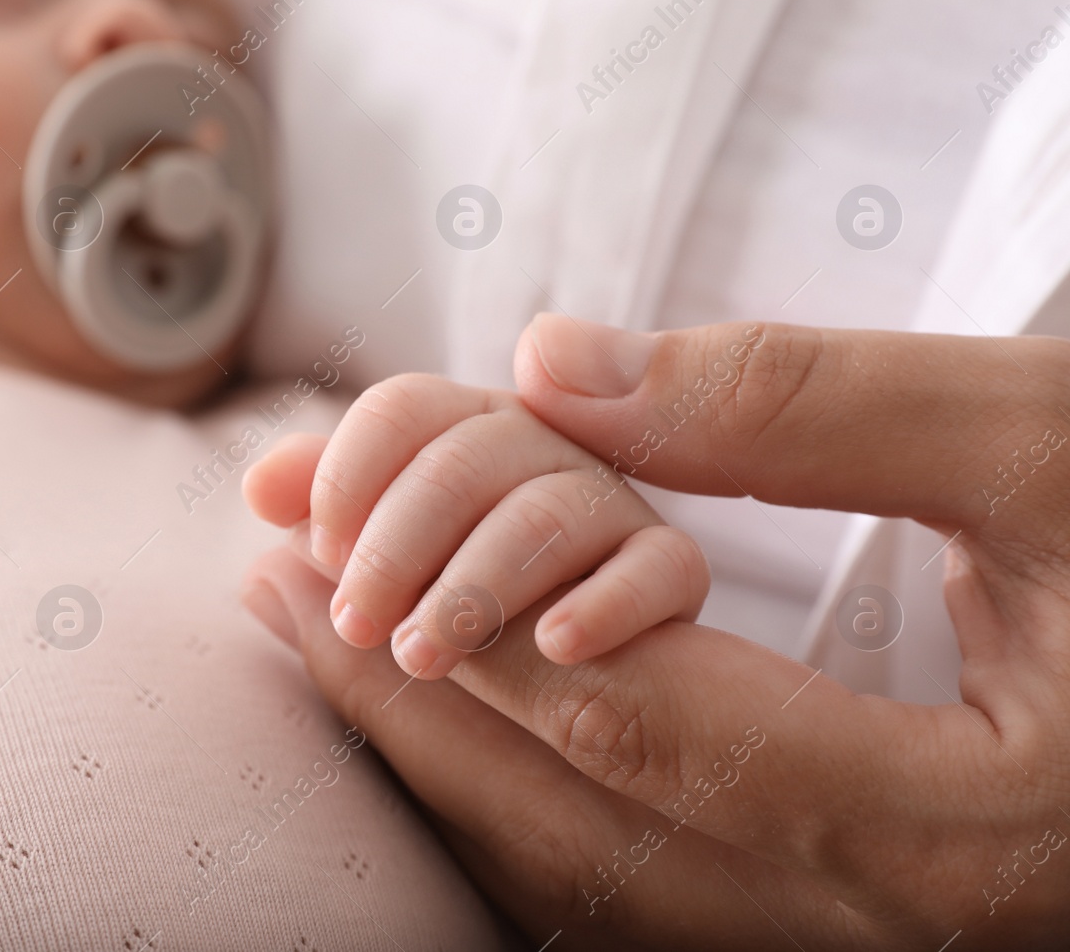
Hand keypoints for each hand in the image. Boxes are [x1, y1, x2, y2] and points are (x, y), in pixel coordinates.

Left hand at [240, 318, 1069, 948]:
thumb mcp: (1050, 447)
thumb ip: (808, 407)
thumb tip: (561, 370)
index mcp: (957, 827)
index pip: (650, 726)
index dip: (483, 629)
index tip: (336, 545)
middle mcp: (893, 917)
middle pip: (586, 824)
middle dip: (409, 705)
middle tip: (274, 585)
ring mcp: (870, 937)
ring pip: (599, 877)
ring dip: (444, 757)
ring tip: (318, 645)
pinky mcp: (853, 902)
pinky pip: (647, 881)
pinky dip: (525, 796)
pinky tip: (448, 718)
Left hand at [242, 373, 707, 676]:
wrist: (598, 770)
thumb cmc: (467, 682)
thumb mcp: (393, 615)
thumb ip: (339, 556)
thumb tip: (257, 507)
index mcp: (464, 453)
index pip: (407, 410)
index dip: (350, 464)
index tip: (318, 541)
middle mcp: (541, 465)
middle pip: (469, 450)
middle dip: (397, 535)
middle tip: (358, 623)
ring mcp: (615, 521)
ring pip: (552, 506)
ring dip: (476, 578)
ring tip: (425, 652)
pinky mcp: (675, 585)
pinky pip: (663, 566)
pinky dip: (604, 600)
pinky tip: (555, 645)